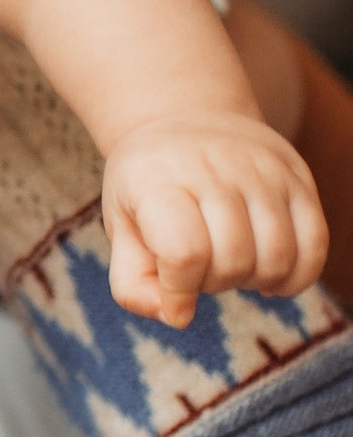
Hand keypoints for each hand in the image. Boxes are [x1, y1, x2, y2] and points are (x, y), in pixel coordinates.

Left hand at [102, 113, 327, 324]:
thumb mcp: (121, 227)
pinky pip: (315, 244)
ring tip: (231, 266)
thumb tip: (178, 316)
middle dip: (214, 283)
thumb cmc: (149, 187)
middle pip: (234, 259)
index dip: (180, 290)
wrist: (184, 119)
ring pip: (277, 257)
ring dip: (253, 281)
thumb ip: (133, 283)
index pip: (186, 253)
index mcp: (157, 178)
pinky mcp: (297, 176)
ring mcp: (262, 169)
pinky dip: (296, 277)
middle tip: (199, 268)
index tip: (173, 293)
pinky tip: (270, 277)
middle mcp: (214, 166)